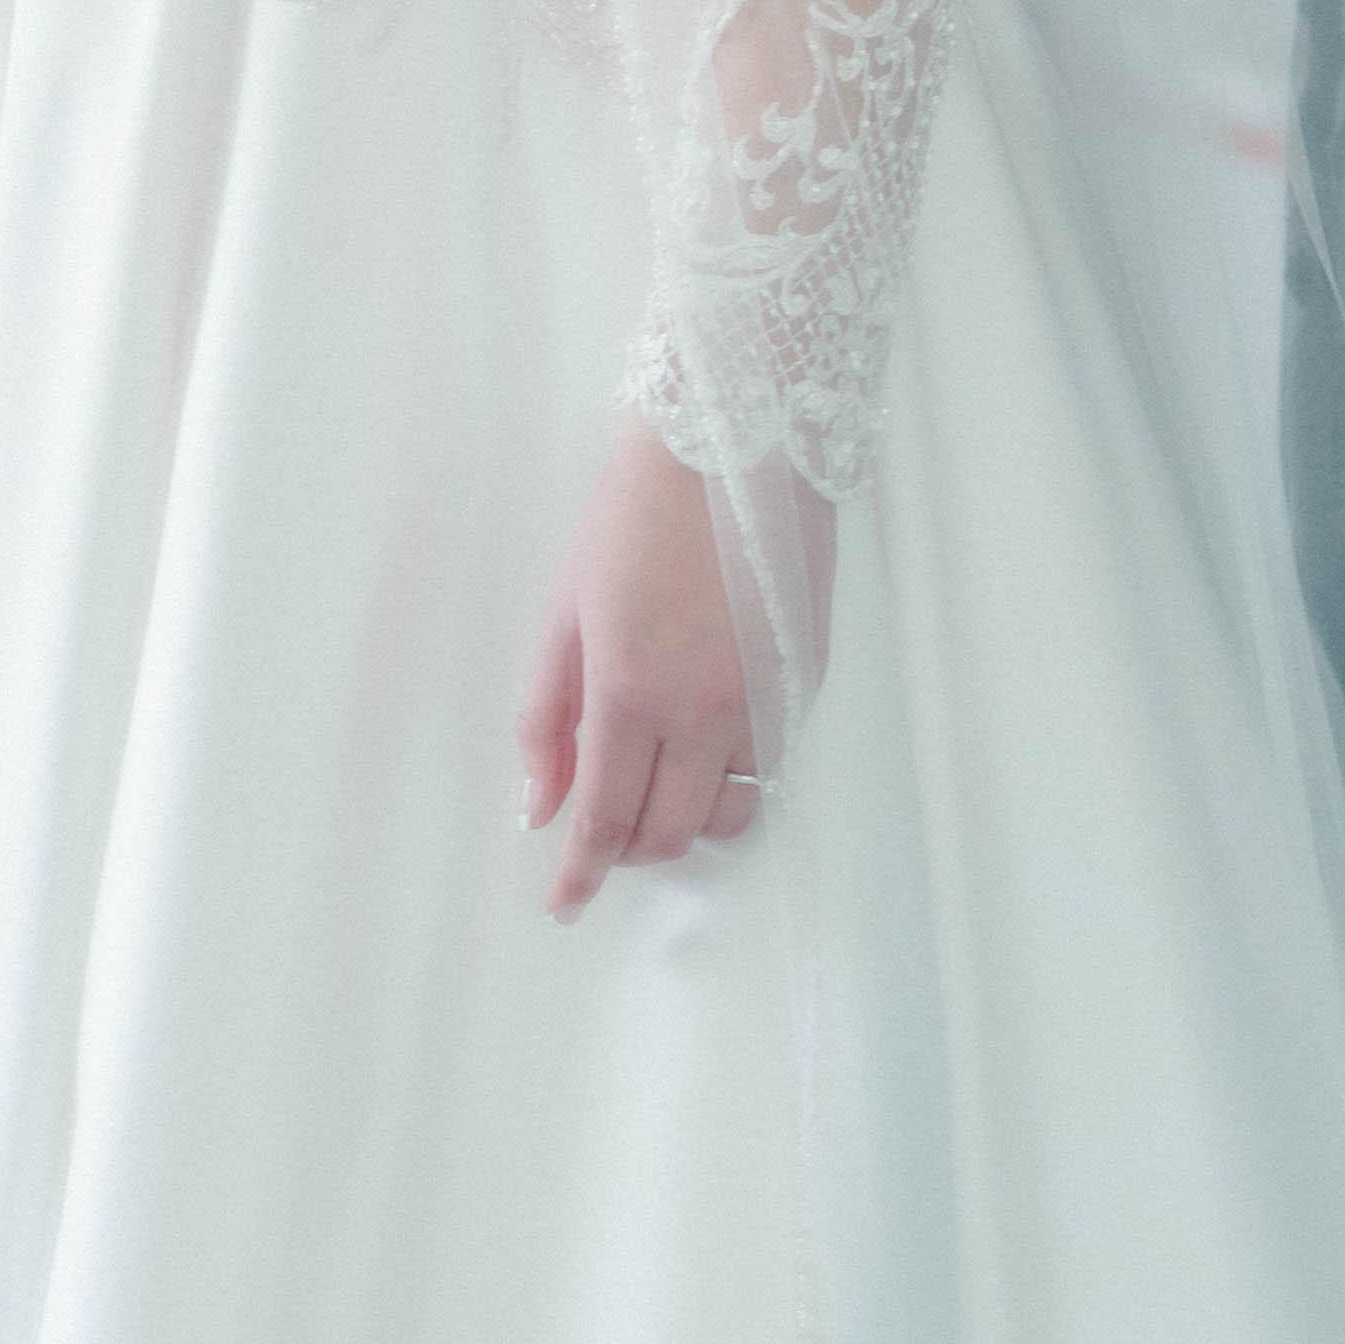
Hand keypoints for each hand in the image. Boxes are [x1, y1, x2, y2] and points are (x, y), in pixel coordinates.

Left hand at [515, 417, 796, 915]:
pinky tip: (704, 740)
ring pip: (729, 814)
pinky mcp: (804, 682)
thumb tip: (540, 807)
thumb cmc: (633, 514)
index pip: (605, 818)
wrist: (736, 437)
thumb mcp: (565, 608)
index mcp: (633, 690)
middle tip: (604, 826)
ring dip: (688, 820)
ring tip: (658, 784)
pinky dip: (731, 776)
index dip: (580, 874)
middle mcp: (706, 710)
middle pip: (671, 833)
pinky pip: (767, 765)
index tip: (564, 906)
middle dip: (630, 848)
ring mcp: (765, 699)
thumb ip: (546, 715)